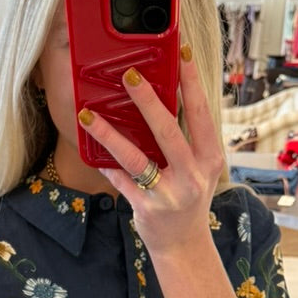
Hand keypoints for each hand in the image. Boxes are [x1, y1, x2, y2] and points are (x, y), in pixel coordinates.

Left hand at [78, 44, 224, 258]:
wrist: (184, 245)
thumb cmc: (188, 198)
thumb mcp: (197, 169)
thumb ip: (185, 139)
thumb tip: (160, 99)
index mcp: (209, 158)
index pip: (201, 113)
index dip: (192, 82)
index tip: (183, 53)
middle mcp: (192, 175)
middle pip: (168, 131)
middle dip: (148, 101)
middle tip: (129, 75)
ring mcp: (168, 193)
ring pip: (136, 157)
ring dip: (109, 134)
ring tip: (88, 115)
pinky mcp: (146, 208)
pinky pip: (120, 180)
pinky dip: (106, 165)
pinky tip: (92, 151)